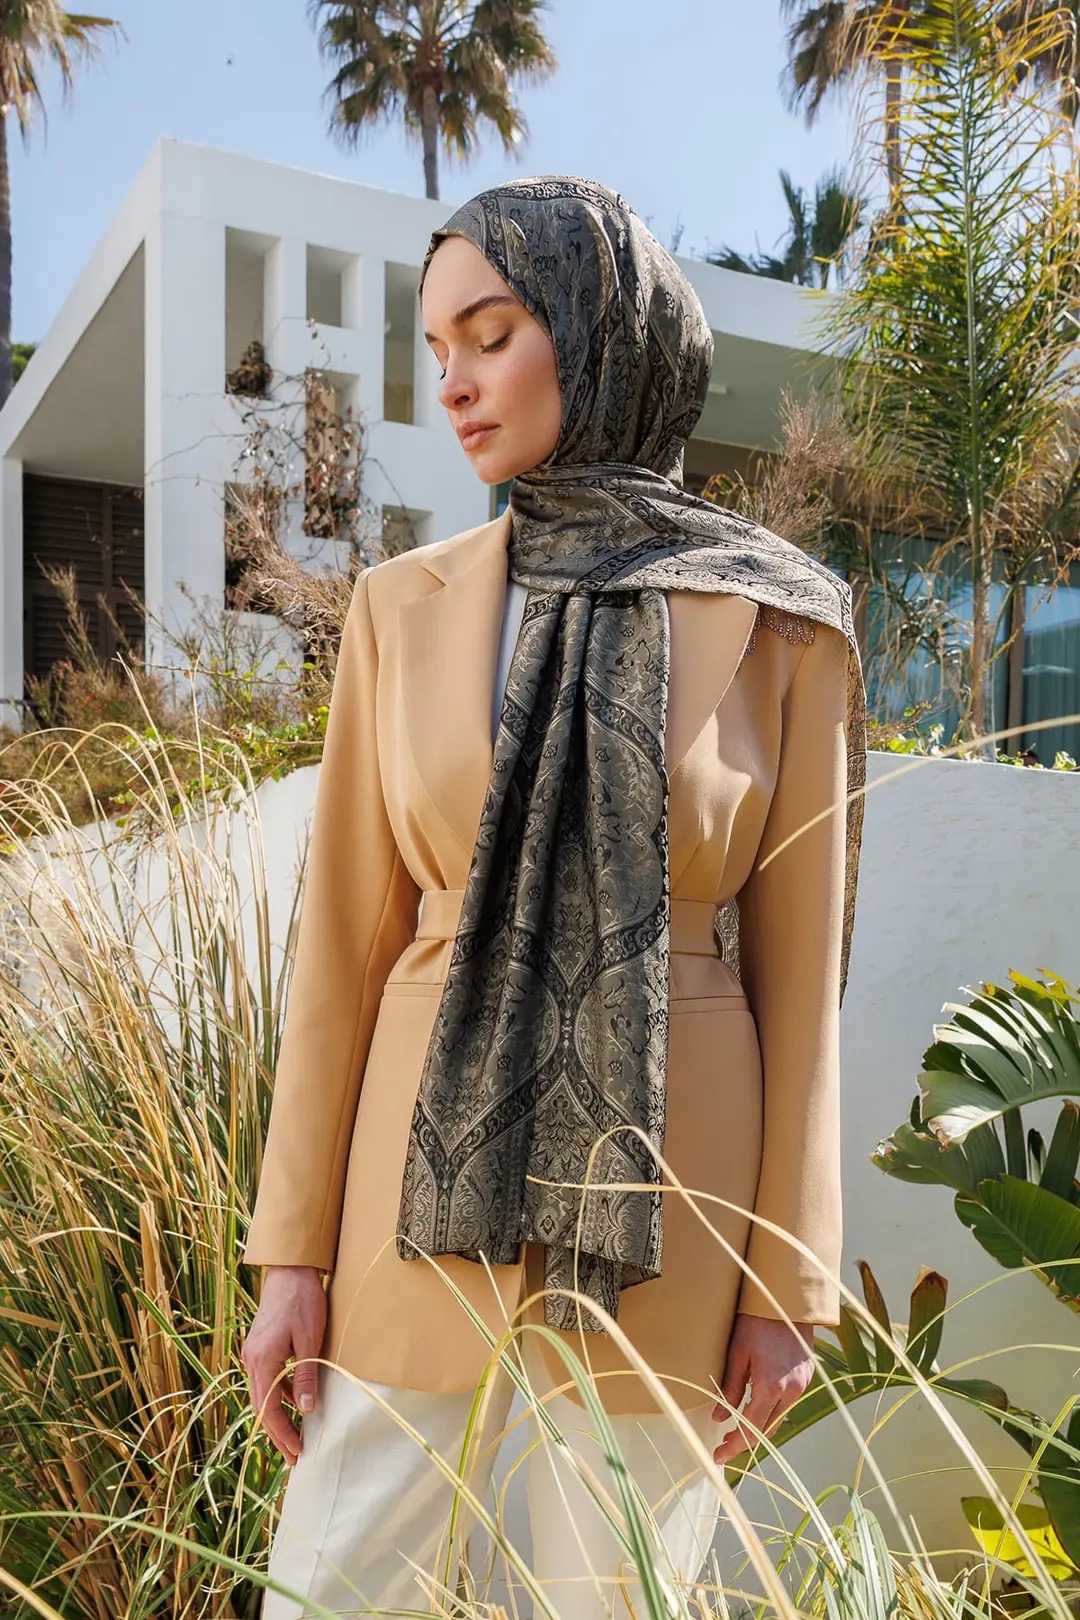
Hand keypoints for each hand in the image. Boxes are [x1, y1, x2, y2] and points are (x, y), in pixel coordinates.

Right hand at [241, 1265, 326, 1465]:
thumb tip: (307, 1410)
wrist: (291, 1270)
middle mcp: (252, 1360)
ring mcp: (253, 1354)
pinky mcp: (260, 1348)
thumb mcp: (310, 1340)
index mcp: (262, 1361)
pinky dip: (278, 1397)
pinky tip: (295, 1403)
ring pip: (262, 1396)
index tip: (296, 1452)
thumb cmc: (303, 1301)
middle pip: (261, 1408)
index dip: (282, 1434)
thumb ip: (306, 1375)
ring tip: (295, 1437)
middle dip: (277, 1433)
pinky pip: (267, 1381)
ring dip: (277, 1417)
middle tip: (295, 1456)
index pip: (268, 1410)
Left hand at [711, 1311, 814, 1464]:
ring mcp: (801, 1385)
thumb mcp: (737, 1352)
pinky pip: (786, 1404)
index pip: (750, 1430)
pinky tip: (756, 1411)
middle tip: (723, 1447)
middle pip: (766, 1431)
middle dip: (744, 1442)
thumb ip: (730, 1387)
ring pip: (777, 1419)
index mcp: (770, 1386)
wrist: (787, 1300)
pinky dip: (770, 1413)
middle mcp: (790, 1391)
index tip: (718, 1456)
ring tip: (736, 1432)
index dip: (733, 1447)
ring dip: (758, 1429)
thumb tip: (719, 1417)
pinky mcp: (807, 1377)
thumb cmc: (757, 1321)